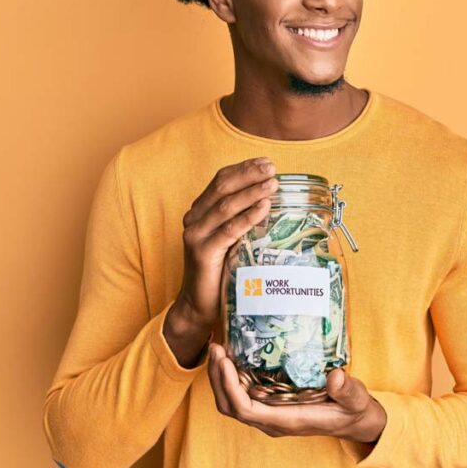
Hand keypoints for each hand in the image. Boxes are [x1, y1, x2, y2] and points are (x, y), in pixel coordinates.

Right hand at [163, 157, 279, 366]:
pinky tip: (264, 208)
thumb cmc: (220, 271)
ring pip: (226, 206)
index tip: (266, 162)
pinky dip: (247, 217)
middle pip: (222, 188)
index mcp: (199, 211)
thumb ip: (241, 219)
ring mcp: (195, 236)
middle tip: (272, 169)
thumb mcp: (231, 239)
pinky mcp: (202, 253)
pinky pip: (228, 231)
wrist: (199, 305)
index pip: (220, 180)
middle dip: (249, 175)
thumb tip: (272, 199)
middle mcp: (193, 219)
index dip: (243, 168)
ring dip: (252, 192)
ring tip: (273, 184)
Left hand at [206, 342, 387, 443]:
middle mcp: (272, 420)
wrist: (354, 420)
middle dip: (217, 379)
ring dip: (220, 378)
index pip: (245, 409)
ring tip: (220, 350)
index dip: (229, 387)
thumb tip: (335, 376)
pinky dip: (231, 378)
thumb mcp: (355, 399)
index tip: (225, 361)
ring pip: (232, 402)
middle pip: (230, 406)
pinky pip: (242, 396)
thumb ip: (347, 391)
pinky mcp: (270, 406)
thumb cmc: (352, 410)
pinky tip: (235, 357)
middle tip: (217, 348)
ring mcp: (269, 414)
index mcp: (286, 420)